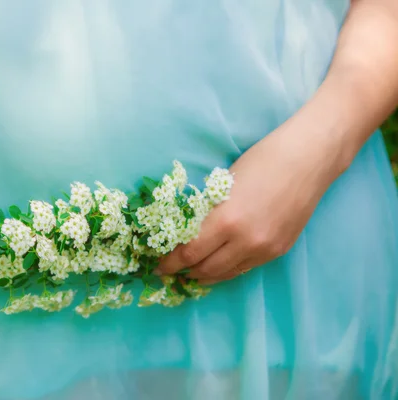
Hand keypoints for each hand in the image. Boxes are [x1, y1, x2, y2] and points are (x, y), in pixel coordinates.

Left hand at [157, 125, 342, 284]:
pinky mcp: (279, 251)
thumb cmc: (261, 161)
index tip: (157, 266)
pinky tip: (217, 266)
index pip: (189, 252)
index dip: (170, 262)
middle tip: (170, 270)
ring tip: (190, 272)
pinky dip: (227, 270)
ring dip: (204, 275)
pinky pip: (245, 268)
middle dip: (184, 271)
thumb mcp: (222, 186)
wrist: (309, 160)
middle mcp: (245, 241)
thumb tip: (185, 234)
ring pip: (226, 274)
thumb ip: (206, 214)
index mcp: (226, 221)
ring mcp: (265, 250)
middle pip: (205, 269)